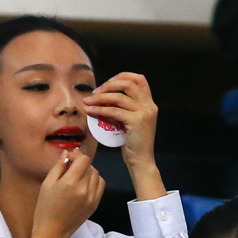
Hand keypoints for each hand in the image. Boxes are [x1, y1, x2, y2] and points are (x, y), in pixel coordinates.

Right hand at [30, 151, 104, 237]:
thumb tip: (67, 153)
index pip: (83, 159)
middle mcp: (84, 189)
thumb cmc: (46, 208)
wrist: (53, 231)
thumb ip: (58, 166)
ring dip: (88, 171)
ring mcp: (92, 197)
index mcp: (71, 182)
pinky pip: (100, 185)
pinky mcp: (95, 204)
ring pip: (96, 174)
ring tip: (77, 175)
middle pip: (90, 166)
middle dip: (81, 163)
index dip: (76, 155)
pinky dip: (95, 180)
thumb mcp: (47, 184)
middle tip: (71, 166)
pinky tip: (85, 183)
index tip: (68, 158)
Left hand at [82, 72, 165, 199]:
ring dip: (100, 97)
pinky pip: (114, 111)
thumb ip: (127, 109)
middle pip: (128, 84)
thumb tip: (106, 99)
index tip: (108, 83)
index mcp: (150, 104)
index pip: (139, 79)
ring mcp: (144, 112)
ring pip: (119, 96)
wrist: (141, 161)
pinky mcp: (136, 121)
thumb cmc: (133, 144)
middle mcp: (149, 105)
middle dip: (108, 85)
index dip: (122, 76)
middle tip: (95, 92)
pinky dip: (99, 109)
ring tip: (87, 101)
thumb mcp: (132, 122)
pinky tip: (90, 111)